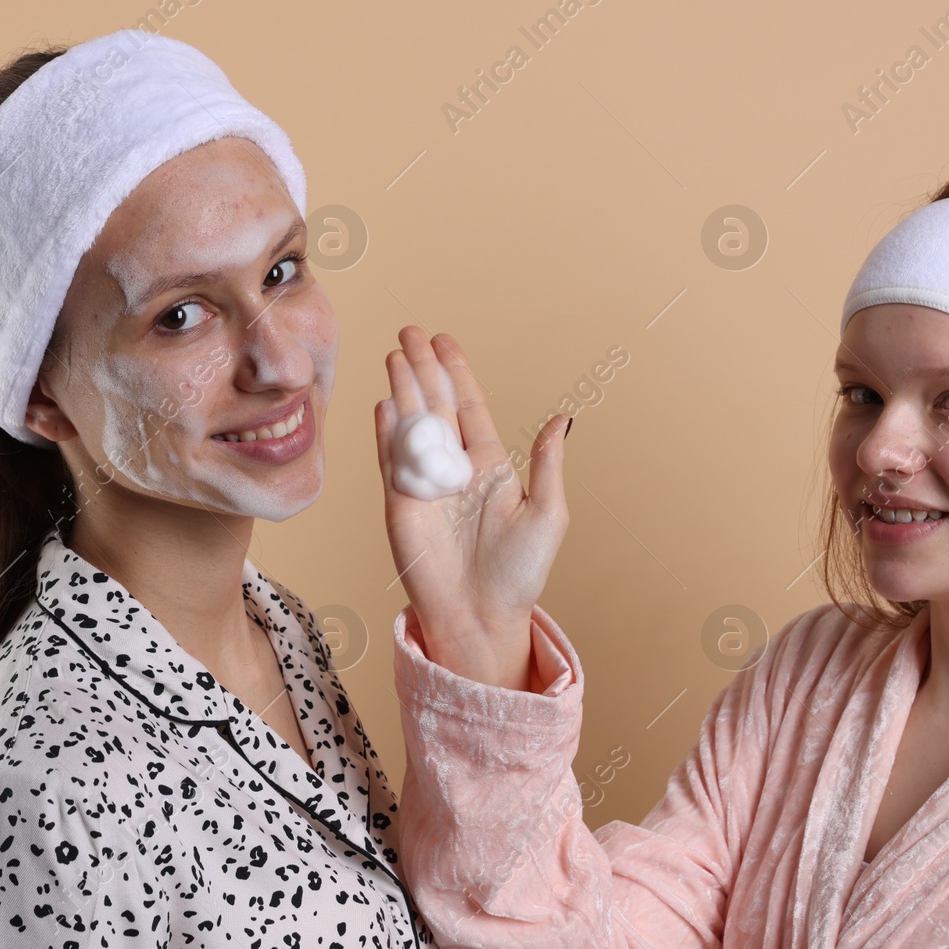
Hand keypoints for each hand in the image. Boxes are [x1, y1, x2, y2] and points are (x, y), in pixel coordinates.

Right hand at [374, 327, 570, 689]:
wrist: (480, 617)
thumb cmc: (519, 573)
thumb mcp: (547, 514)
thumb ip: (548, 465)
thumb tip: (564, 419)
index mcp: (490, 465)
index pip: (469, 406)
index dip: (455, 372)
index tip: (444, 340)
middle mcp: (455, 468)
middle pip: (434, 405)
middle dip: (422, 367)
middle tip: (410, 332)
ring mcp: (425, 484)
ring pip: (411, 425)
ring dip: (403, 389)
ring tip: (395, 354)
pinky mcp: (399, 505)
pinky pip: (391, 460)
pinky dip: (387, 431)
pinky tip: (384, 402)